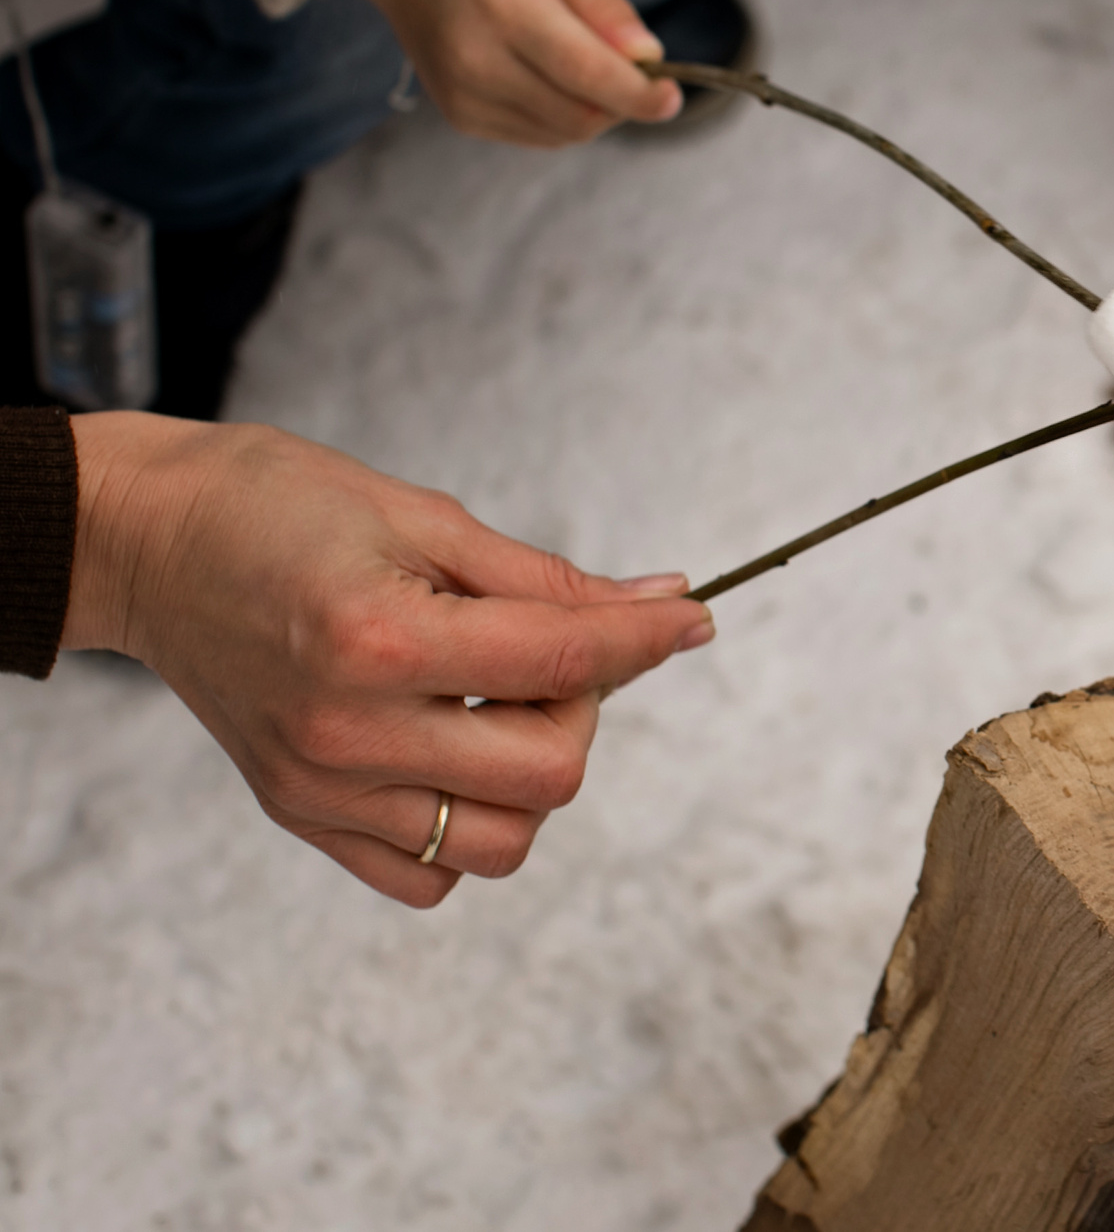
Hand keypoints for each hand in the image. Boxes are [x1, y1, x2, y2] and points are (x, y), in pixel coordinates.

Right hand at [64, 414, 712, 906]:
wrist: (150, 544)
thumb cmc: (277, 507)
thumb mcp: (424, 515)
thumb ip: (548, 579)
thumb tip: (660, 602)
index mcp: (381, 639)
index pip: (564, 662)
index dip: (649, 637)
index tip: (693, 617)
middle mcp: (349, 731)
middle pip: (552, 774)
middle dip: (585, 710)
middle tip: (553, 655)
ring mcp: (322, 788)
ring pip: (504, 842)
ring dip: (532, 774)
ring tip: (496, 703)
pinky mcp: (300, 818)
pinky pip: (429, 876)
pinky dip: (469, 826)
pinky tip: (453, 751)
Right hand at [336, 0, 682, 146]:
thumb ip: (604, 0)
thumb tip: (648, 55)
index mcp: (506, 7)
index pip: (589, 75)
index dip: (640, 96)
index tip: (673, 96)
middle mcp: (478, 60)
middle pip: (581, 114)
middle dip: (624, 102)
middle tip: (634, 67)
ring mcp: (464, 94)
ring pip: (564, 133)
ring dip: (596, 110)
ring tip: (588, 62)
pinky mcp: (460, 114)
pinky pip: (538, 136)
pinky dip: (564, 117)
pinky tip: (554, 76)